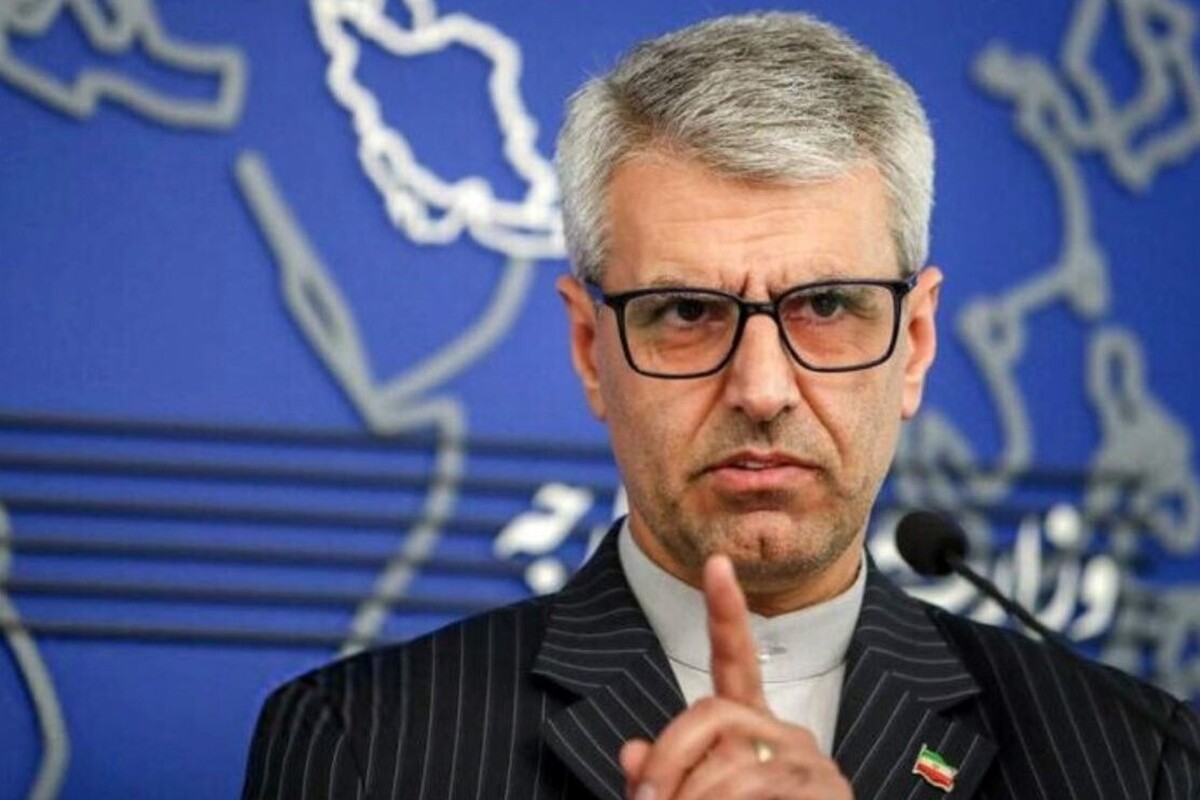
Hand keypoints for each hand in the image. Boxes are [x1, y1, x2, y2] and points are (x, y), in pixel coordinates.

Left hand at [620, 555, 852, 798]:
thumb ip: (664, 779)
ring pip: (729, 765)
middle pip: (712, 715)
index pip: (736, 661)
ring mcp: (810, 764)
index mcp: (753, 730)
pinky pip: (757, 790)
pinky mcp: (826, 792)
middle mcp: (786, 736)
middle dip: (667, 758)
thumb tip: (627, 751)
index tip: (717, 563)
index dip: (726, 612)